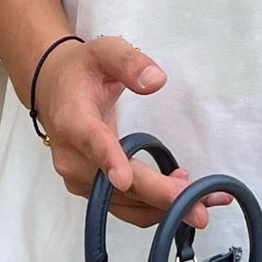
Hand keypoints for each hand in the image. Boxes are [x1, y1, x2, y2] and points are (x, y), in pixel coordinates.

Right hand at [34, 34, 232, 230]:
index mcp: (73, 120)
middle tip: (201, 211)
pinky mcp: (91, 192)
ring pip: (125, 203)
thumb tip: (155, 80)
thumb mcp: (104, 51)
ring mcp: (79, 180)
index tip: (124, 179)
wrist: (53, 90)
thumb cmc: (81, 71)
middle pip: (118, 186)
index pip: (91, 142)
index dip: (109, 160)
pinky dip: (155, 207)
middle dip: (160, 197)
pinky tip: (185, 195)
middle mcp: (72, 158)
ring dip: (166, 207)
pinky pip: (124, 206)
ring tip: (208, 200)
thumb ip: (129, 62)